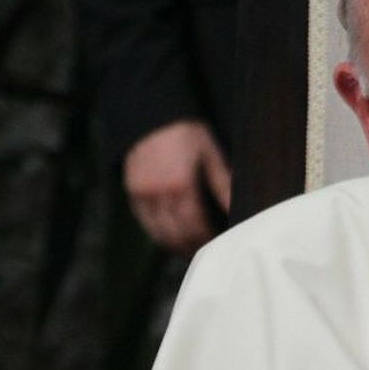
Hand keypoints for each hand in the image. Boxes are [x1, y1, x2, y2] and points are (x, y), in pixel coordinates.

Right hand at [123, 119, 231, 254]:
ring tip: (189, 250)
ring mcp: (143, 196)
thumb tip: (236, 209)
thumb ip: (223, 184)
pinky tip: (171, 236)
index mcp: (181, 185)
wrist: (150, 115)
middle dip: (191, 248)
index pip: (194, 226)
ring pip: (158, 234)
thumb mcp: (210, 153)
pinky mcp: (132, 194)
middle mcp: (159, 194)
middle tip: (205, 254)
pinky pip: (146, 223)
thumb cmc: (185, 132)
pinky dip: (159, 234)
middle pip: (176, 235)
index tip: (217, 245)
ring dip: (174, 246)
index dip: (206, 240)